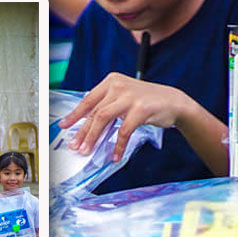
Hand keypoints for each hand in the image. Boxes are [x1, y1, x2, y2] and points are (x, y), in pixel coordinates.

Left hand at [57, 72, 199, 160]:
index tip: (64, 126)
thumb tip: (86, 126)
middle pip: (94, 111)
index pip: (88, 99)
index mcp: (111, 81)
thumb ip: (106, 106)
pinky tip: (115, 155)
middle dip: (82, 131)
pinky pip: (124, 130)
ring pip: (103, 118)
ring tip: (87, 151)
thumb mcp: (123, 97)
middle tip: (75, 146)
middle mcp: (118, 85)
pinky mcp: (141, 109)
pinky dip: (118, 145)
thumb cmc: (145, 101)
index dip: (75, 115)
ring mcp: (130, 96)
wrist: (173, 101)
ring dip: (93, 137)